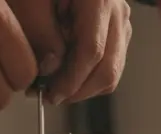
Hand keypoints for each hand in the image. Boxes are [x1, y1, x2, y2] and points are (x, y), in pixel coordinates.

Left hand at [8, 0, 131, 103]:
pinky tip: (65, 71)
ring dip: (83, 86)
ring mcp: (121, 19)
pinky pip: (109, 62)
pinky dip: (88, 75)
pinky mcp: (117, 28)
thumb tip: (50, 70)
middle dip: (78, 90)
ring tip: (54, 85)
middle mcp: (117, 9)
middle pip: (109, 67)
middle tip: (50, 96)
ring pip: (112, 70)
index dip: (71, 80)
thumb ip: (39, 33)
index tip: (50, 94)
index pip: (92, 51)